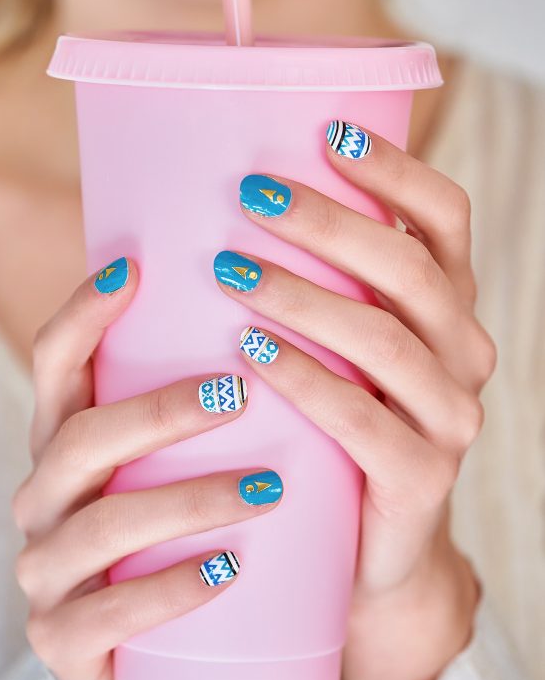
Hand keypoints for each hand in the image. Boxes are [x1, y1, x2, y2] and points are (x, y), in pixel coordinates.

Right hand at [12, 261, 282, 679]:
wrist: (166, 666)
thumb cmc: (181, 537)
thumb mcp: (177, 462)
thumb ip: (206, 399)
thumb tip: (283, 303)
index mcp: (62, 441)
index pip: (53, 364)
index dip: (82, 314)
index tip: (137, 268)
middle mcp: (42, 498)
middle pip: (82, 439)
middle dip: (159, 410)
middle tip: (241, 390)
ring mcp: (47, 573)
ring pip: (103, 527)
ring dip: (185, 500)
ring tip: (268, 488)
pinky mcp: (64, 644)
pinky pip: (110, 615)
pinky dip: (172, 588)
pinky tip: (231, 570)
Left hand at [216, 122, 496, 679]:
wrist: (362, 547)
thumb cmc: (327, 423)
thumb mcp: (331, 345)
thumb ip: (309, 282)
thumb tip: (217, 198)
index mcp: (445, 304)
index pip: (444, 218)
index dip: (395, 170)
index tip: (326, 132)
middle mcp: (462, 351)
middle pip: (409, 268)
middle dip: (329, 224)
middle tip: (250, 194)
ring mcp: (451, 418)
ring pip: (386, 339)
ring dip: (306, 297)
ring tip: (231, 269)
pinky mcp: (422, 479)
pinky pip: (364, 421)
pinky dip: (306, 381)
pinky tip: (250, 354)